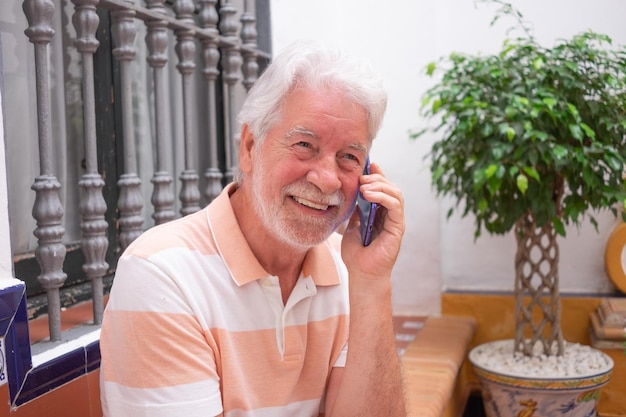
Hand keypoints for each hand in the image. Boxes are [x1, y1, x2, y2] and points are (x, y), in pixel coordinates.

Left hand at [341, 162, 404, 282]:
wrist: (361, 274)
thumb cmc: (356, 254)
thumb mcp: (351, 225)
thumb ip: (356, 209)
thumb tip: (353, 190)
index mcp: (381, 214)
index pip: (383, 189)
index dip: (377, 175)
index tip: (368, 164)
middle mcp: (391, 216)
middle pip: (391, 188)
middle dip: (377, 179)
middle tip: (362, 177)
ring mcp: (396, 221)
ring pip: (396, 194)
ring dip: (380, 186)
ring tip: (364, 186)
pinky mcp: (398, 228)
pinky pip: (396, 206)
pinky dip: (384, 197)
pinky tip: (369, 195)